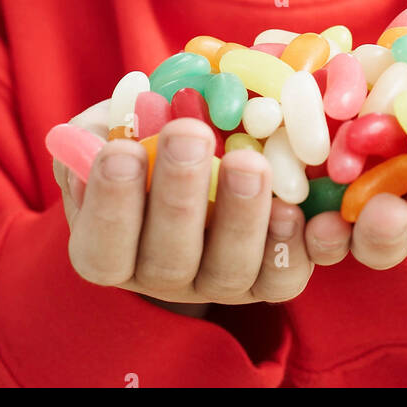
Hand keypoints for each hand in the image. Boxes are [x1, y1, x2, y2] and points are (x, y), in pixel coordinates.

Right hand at [51, 103, 315, 310]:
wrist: (203, 146)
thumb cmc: (143, 131)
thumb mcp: (110, 125)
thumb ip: (100, 130)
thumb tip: (108, 128)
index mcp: (110, 249)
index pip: (103, 247)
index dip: (110, 206)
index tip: (120, 150)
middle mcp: (163, 276)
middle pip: (169, 260)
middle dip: (179, 196)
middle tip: (190, 134)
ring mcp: (219, 281)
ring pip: (231, 270)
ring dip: (242, 215)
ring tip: (249, 161)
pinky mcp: (270, 276)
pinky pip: (286, 276)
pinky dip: (300, 247)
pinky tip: (305, 212)